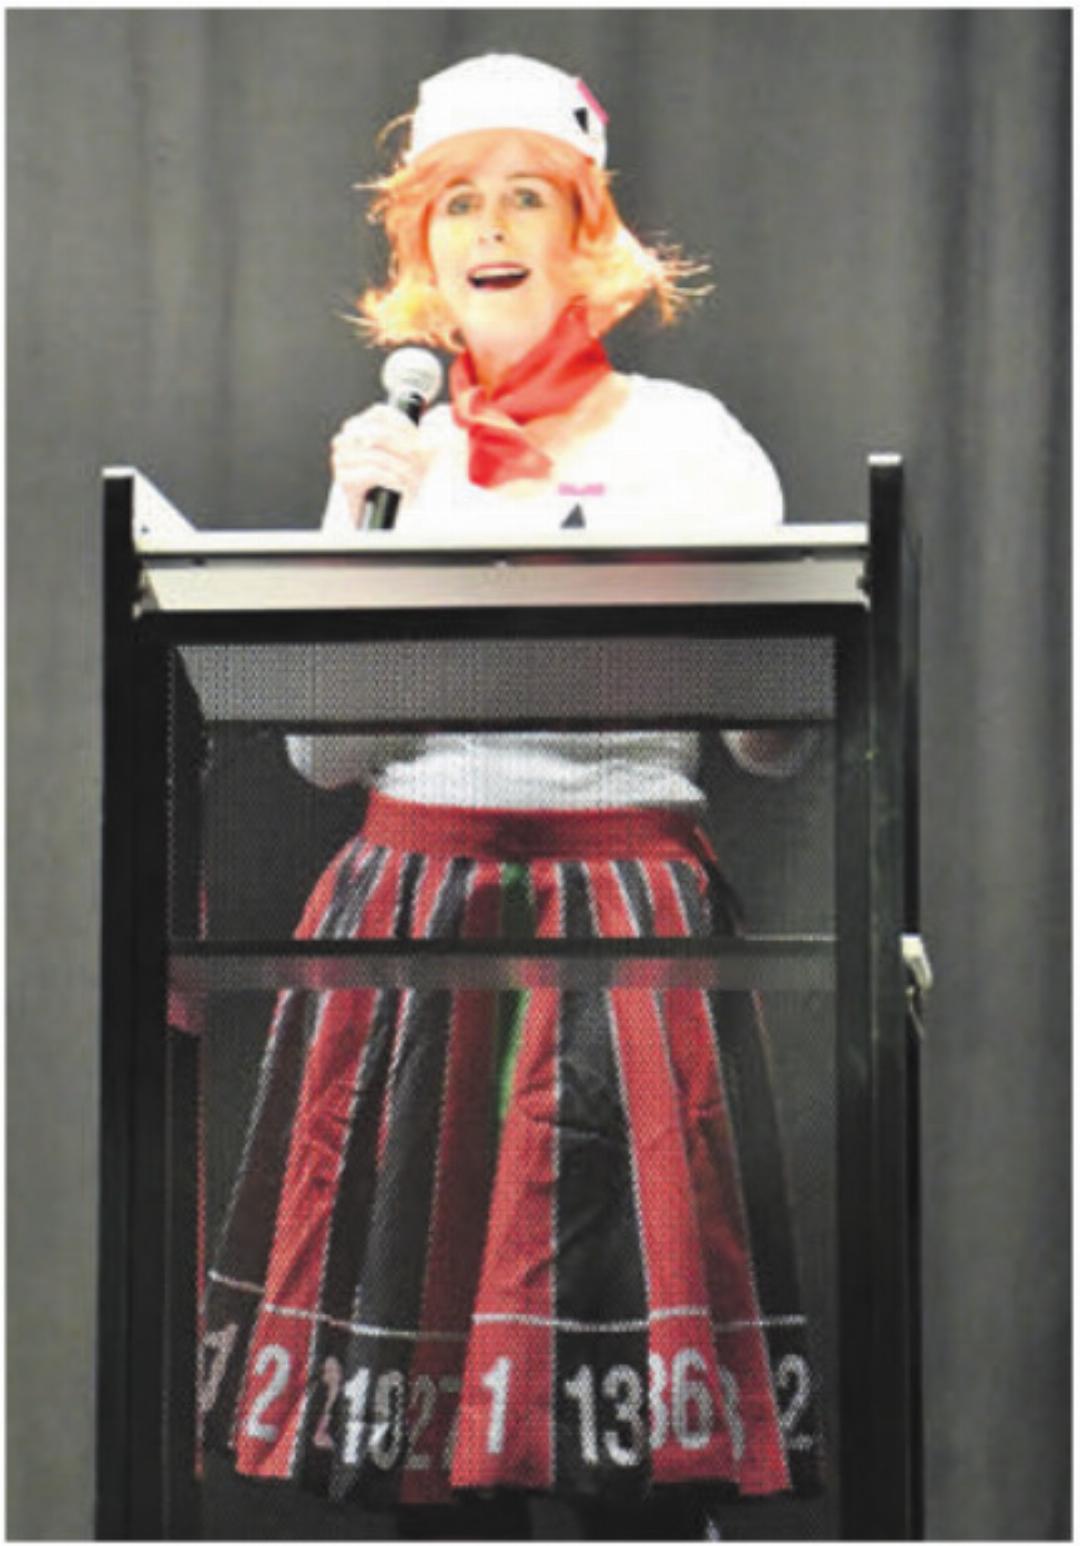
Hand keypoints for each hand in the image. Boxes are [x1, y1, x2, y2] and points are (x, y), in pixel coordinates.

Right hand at [329, 404, 427, 526]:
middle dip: (403, 448)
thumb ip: (420, 438)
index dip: (403, 424)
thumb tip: (441, 428)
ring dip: (400, 467)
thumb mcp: (411, 456)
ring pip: (376, 454)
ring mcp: (341, 458)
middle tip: (420, 462)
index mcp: (359, 426)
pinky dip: (391, 478)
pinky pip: (371, 472)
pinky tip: (400, 486)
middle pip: (377, 433)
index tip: (420, 440)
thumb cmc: (396, 483)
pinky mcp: (344, 478)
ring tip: (413, 478)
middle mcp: (346, 439)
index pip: (379, 413)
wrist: (385, 516)